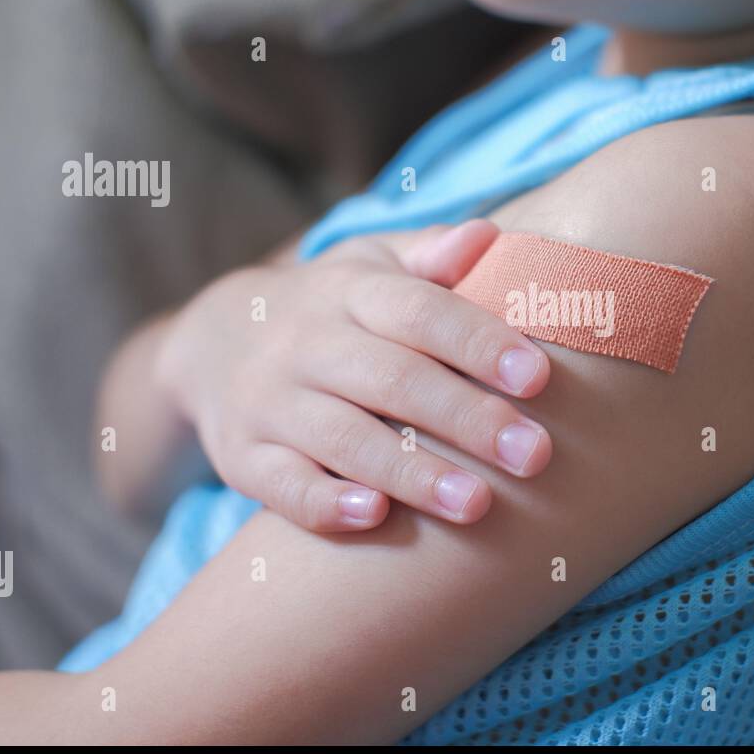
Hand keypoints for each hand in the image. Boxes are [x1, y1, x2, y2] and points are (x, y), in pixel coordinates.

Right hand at [155, 220, 551, 531]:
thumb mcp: (372, 265)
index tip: (540, 376)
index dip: (478, 342)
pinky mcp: (243, 459)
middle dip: (466, 418)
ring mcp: (269, 403)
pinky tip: (375, 517)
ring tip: (478, 505)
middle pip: (392, 380)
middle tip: (534, 454)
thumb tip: (490, 237)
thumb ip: (432, 255)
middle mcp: (305, 344)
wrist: (213, 341)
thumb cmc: (333, 307)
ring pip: (344, 439)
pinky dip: (324, 504)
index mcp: (350, 291)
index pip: (418, 311)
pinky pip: (282, 485)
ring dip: (413, 473)